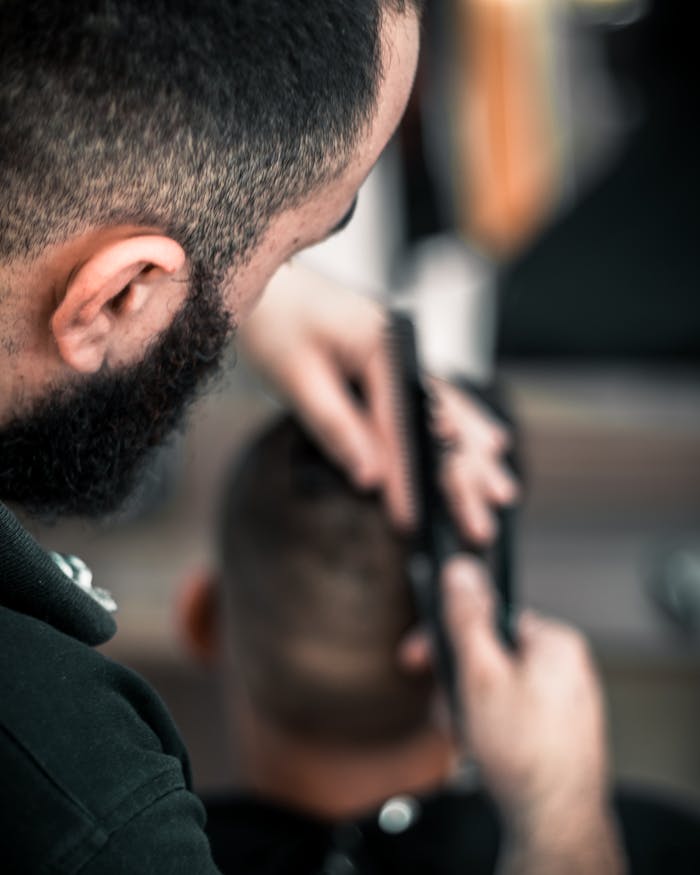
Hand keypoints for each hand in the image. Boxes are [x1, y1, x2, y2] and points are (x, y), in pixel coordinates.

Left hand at [239, 261, 514, 542]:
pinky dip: (460, 424)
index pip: (400, 425)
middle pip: (440, 421)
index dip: (406, 478)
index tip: (411, 519)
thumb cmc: (272, 322)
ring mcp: (401, 351)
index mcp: (382, 344)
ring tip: (503, 490)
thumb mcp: (296, 378)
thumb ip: (336, 427)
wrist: (262, 280)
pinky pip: (434, 397)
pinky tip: (485, 443)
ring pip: (448, 410)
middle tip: (482, 523)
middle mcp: (402, 346)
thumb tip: (369, 476)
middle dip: (461, 475)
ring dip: (473, 453)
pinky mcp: (393, 358)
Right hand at [443, 558, 623, 873]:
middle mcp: (565, 668)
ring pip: (496, 687)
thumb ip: (467, 618)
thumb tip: (461, 570)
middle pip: (490, 654)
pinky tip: (478, 746)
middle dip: (457, 682)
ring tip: (464, 734)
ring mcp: (562, 702)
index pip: (490, 616)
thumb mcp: (482, 674)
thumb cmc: (525, 754)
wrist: (553, 822)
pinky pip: (511, 713)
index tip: (420, 652)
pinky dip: (487, 725)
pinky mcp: (556, 730)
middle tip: (444, 704)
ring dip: (467, 707)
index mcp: (555, 643)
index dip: (449, 637)